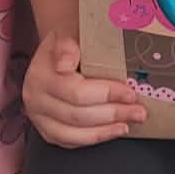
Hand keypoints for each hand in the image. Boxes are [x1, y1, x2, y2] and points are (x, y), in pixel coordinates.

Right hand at [24, 32, 147, 147]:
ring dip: (106, 131)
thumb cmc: (68, 41)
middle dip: (113, 114)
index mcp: (41, 75)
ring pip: (74, 134)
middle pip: (78, 115)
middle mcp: (35, 99)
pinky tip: (113, 131)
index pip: (77, 92)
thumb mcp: (67, 31)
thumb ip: (68, 44)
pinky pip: (71, 142)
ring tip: (129, 123)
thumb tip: (65, 63)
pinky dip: (94, 138)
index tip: (130, 93)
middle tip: (139, 111)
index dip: (107, 95)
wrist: (56, 52)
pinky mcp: (47, 132)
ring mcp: (39, 118)